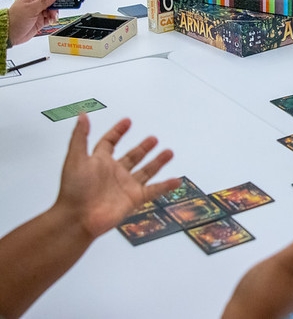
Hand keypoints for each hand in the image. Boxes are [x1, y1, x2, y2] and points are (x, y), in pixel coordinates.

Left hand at [7, 0, 60, 45]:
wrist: (11, 34)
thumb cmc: (15, 19)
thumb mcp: (31, 8)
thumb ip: (45, 1)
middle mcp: (35, 3)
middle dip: (56, 3)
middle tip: (60, 6)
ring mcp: (38, 12)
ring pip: (52, 9)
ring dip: (55, 12)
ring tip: (53, 16)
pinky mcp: (41, 20)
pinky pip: (51, 18)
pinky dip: (53, 19)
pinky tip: (52, 20)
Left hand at [54, 114, 180, 238]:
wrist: (78, 218)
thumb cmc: (74, 189)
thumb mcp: (75, 158)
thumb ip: (80, 136)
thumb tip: (82, 115)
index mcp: (99, 162)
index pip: (110, 143)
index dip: (117, 132)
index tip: (127, 122)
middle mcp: (114, 172)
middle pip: (132, 156)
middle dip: (143, 147)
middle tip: (153, 139)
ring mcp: (126, 186)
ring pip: (146, 171)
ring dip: (157, 162)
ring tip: (169, 152)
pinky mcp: (134, 199)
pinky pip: (153, 190)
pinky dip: (166, 186)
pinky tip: (176, 180)